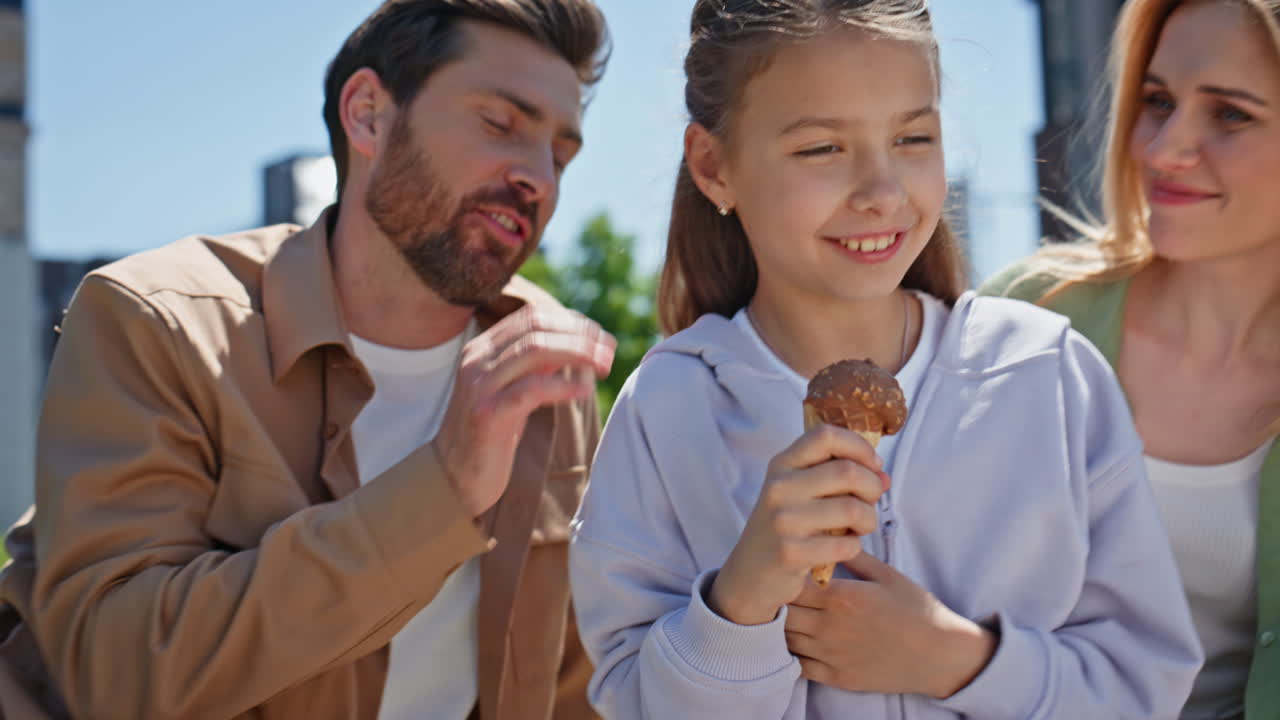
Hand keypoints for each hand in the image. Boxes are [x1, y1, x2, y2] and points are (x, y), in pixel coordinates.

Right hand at [433, 306, 614, 517]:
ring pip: (535, 349)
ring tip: (605, 365)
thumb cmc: (490, 434)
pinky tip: (585, 391)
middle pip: (537, 328)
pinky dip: (564, 386)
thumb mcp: (513, 390)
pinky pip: (532, 389)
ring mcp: (480, 385)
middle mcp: (477, 360)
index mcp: (482, 349)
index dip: (572, 322)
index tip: (601, 337)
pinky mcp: (487, 414)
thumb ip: (536, 365)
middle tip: (610, 350)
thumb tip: (574, 343)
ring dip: (578, 353)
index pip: (532, 317)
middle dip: (580, 335)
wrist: (453, 477)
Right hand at [707, 425, 886, 625]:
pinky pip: (846, 545)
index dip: (859, 446)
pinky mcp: (790, 553)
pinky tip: (841, 549)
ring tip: (858, 528)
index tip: (872, 465)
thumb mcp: (797, 493)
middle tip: (870, 502)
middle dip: (873, 487)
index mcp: (782, 465)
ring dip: (868, 520)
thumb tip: (883, 476)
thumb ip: (837, 478)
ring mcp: (783, 520)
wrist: (748, 575)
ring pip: (853, 509)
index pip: (826, 435)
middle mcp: (779, 487)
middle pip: (848, 471)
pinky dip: (854, 547)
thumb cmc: (784, 528)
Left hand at [784, 553, 997, 697]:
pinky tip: (803, 641)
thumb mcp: (887, 575)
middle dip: (781, 599)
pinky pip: (799, 666)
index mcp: (842, 597)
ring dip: (785, 626)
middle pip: (784, 611)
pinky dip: (794, 653)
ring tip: (793, 615)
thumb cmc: (917, 610)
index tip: (790, 570)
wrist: (940, 655)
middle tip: (785, 592)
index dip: (787, 575)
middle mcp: (830, 627)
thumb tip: (834, 537)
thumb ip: (855, 557)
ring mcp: (832, 655)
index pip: (792, 582)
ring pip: (786, 639)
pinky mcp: (837, 677)